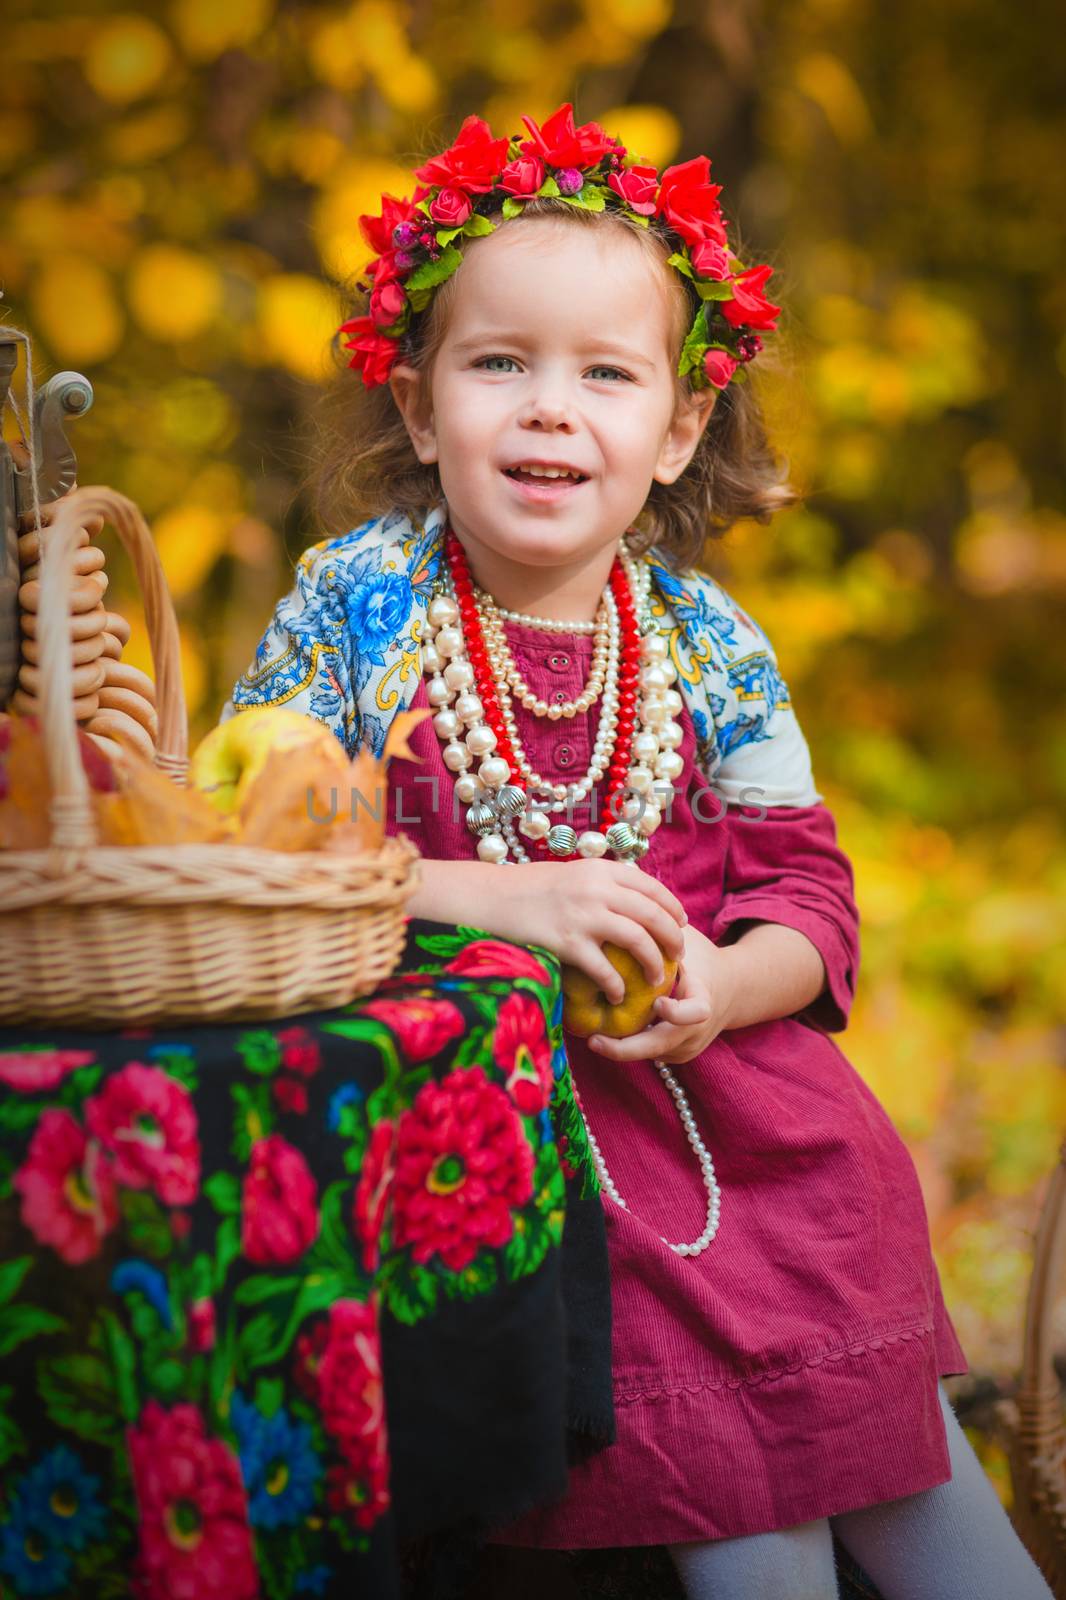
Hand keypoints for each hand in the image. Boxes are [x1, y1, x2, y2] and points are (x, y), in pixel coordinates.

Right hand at [489, 858, 687, 998]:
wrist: (489, 898)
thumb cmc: (526, 889)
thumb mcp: (571, 874)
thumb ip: (600, 883)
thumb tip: (630, 899)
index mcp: (600, 869)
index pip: (651, 887)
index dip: (672, 907)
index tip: (681, 923)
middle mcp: (598, 889)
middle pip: (653, 915)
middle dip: (672, 938)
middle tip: (678, 956)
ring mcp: (584, 916)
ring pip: (638, 941)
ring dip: (654, 963)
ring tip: (656, 979)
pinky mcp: (568, 943)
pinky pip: (605, 969)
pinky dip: (617, 986)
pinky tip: (618, 996)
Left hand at [586, 925, 736, 1064]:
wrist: (731, 990)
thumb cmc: (702, 959)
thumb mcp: (689, 946)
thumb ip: (662, 938)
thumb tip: (622, 918)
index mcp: (704, 1001)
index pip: (695, 1013)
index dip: (676, 1013)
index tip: (657, 1003)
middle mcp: (697, 1031)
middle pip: (661, 1047)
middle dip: (626, 1048)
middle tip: (594, 1041)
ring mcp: (688, 1047)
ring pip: (651, 1053)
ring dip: (622, 1048)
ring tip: (592, 1038)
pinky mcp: (678, 1055)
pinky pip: (651, 1053)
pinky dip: (630, 1046)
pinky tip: (606, 1037)